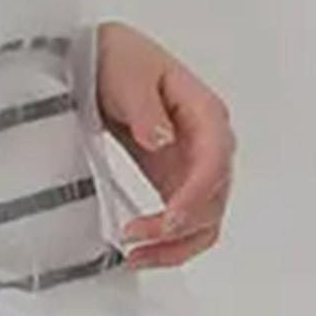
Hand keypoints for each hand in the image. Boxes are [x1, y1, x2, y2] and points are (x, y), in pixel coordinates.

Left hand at [95, 20, 236, 268]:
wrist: (101, 60)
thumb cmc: (117, 59)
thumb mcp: (127, 75)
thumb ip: (144, 109)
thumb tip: (163, 139)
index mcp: (204, 112)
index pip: (215, 161)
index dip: (195, 195)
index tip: (167, 220)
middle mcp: (208, 142)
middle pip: (215, 198)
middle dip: (180, 228)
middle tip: (136, 240)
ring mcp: (193, 164)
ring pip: (205, 219)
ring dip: (177, 245)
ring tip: (137, 256)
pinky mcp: (174, 179)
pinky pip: (185, 219)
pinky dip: (169, 241)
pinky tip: (142, 251)